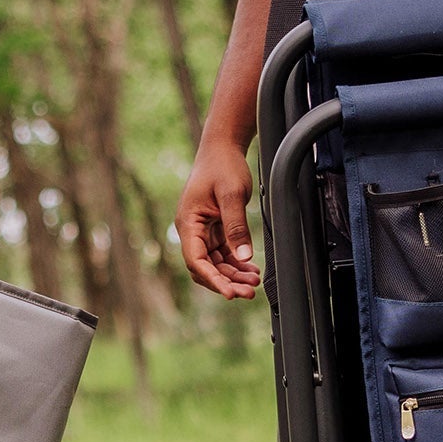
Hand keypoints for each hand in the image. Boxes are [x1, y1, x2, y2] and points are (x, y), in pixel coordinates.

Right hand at [176, 140, 262, 300]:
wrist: (222, 148)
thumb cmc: (223, 166)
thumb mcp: (232, 195)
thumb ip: (237, 227)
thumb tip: (244, 258)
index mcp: (188, 223)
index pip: (196, 260)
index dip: (213, 279)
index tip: (229, 293)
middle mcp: (192, 230)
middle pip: (205, 267)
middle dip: (226, 281)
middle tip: (249, 292)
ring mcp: (203, 231)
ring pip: (216, 263)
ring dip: (233, 275)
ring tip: (254, 282)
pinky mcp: (215, 229)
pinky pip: (224, 253)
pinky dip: (237, 263)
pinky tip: (251, 270)